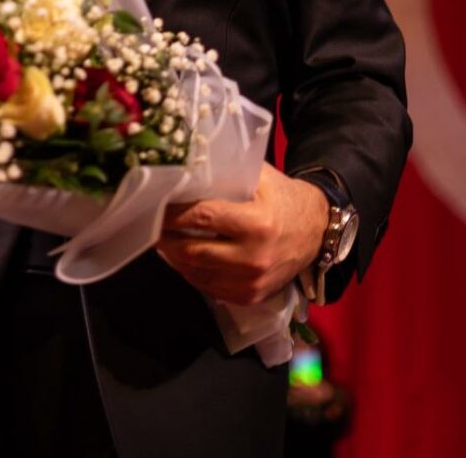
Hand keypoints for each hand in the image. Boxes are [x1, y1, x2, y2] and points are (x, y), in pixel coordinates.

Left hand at [156, 163, 327, 305]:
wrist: (317, 232)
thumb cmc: (283, 197)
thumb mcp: (261, 176)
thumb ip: (226, 172)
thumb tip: (186, 167)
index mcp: (257, 223)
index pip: (202, 218)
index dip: (172, 213)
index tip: (152, 204)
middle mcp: (254, 258)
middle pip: (193, 250)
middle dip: (165, 237)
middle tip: (147, 223)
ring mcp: (252, 283)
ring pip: (196, 273)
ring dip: (173, 256)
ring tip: (160, 238)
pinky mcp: (250, 297)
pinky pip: (208, 287)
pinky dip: (190, 271)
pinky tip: (181, 255)